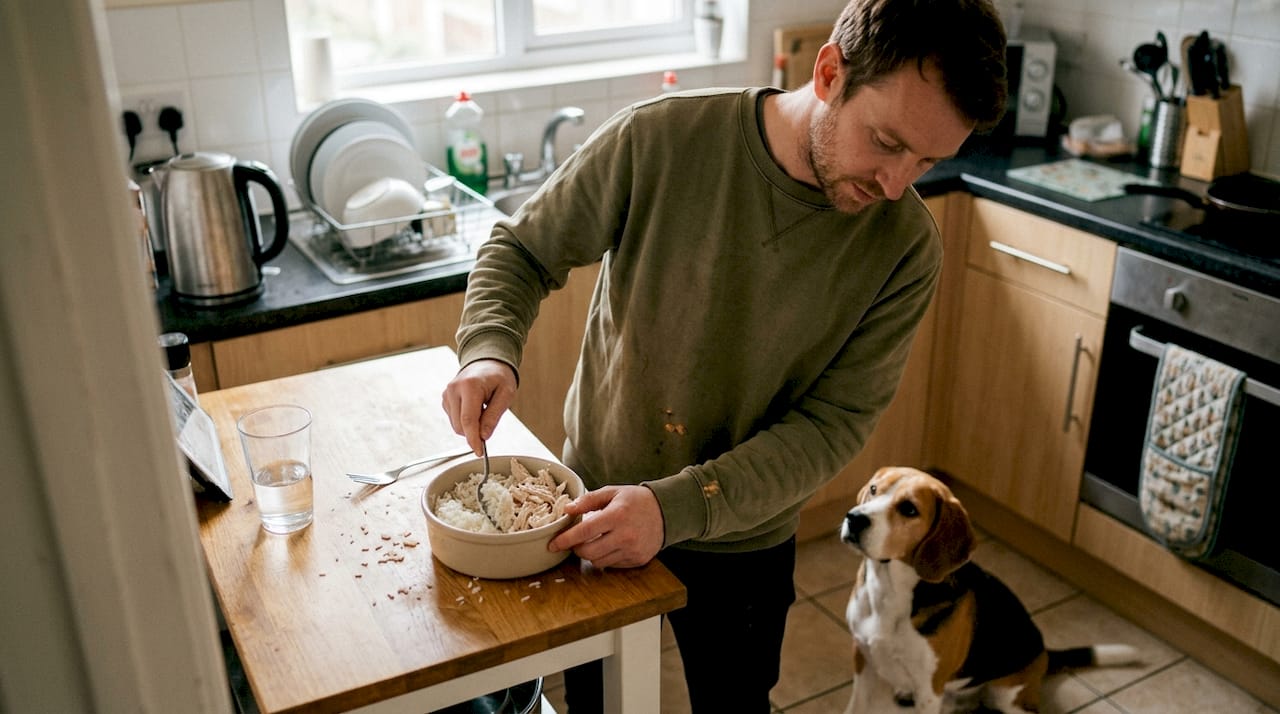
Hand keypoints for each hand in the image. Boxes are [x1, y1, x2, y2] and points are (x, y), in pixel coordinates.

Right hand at [440, 359, 516, 455]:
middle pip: (460, 425)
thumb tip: (483, 436)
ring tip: (483, 409)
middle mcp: (454, 389)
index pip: (468, 420)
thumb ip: (494, 415)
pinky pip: (454, 419)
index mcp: (470, 386)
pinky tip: (475, 407)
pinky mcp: (445, 398)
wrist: (487, 362)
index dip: (473, 439)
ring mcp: (447, 393)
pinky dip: (465, 420)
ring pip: (456, 425)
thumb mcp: (506, 394)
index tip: (479, 452)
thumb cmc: (499, 377)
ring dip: (470, 426)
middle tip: (490, 420)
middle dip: (474, 432)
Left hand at [548, 485, 663, 567]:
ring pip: (599, 562)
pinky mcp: (638, 560)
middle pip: (588, 552)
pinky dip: (605, 557)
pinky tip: (610, 545)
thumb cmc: (636, 500)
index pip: (584, 531)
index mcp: (617, 515)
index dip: (565, 539)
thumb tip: (567, 509)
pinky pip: (612, 565)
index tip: (553, 544)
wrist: (666, 511)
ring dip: (590, 554)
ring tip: (594, 541)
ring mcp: (632, 550)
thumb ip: (588, 500)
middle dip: (576, 548)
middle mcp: (625, 535)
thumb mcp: (612, 492)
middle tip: (575, 541)